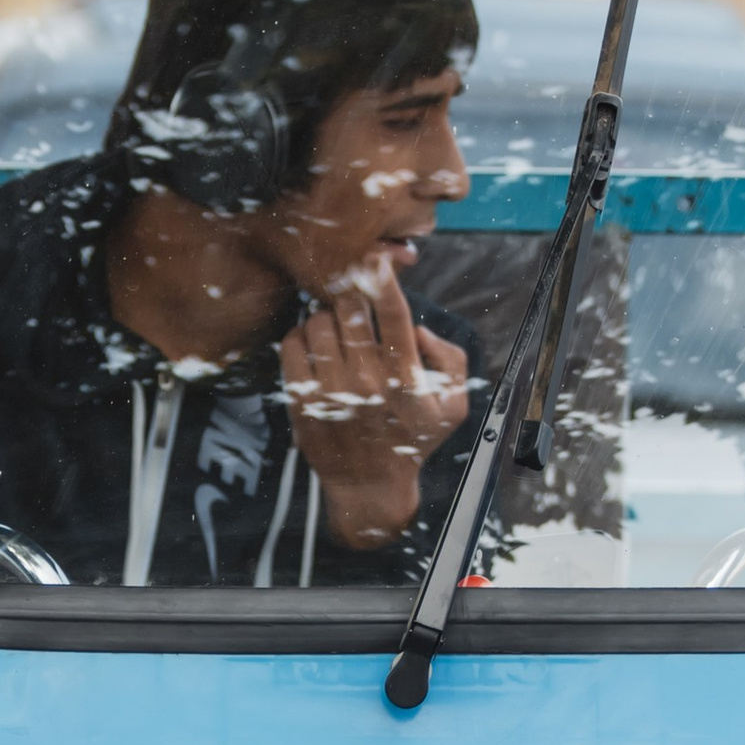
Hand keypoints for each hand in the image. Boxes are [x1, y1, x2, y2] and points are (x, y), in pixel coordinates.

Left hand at [280, 265, 469, 550]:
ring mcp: (330, 392)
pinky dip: (300, 335)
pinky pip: (291, 344)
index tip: (375, 258)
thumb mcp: (453, 405)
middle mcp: (367, 382)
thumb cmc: (413, 439)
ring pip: (317, 321)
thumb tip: (419, 330)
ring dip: (326, 317)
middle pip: (349, 308)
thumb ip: (450, 359)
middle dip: (351, 296)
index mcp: (405, 378)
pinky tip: (314, 345)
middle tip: (352, 302)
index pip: (393, 312)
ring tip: (336, 330)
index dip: (382, 276)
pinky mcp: (301, 400)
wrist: (370, 486)